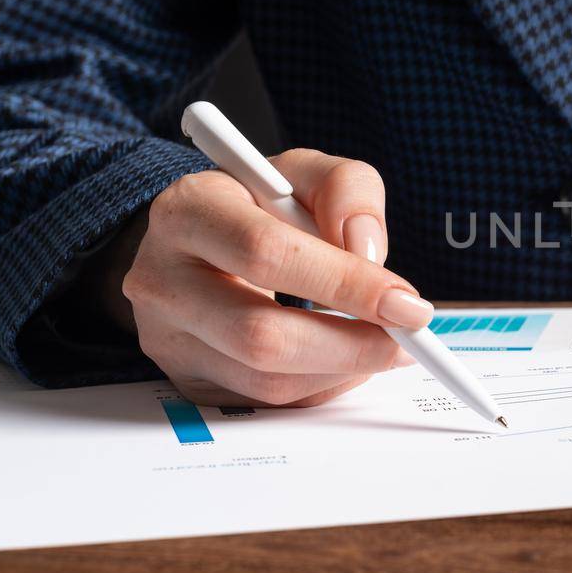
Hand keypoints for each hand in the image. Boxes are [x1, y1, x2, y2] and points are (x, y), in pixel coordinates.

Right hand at [117, 150, 432, 407]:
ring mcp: (168, 337)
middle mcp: (163, 278)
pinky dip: (320, 386)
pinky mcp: (187, 379)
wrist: (196, 241)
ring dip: (342, 371)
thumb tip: (368, 252)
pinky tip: (345, 358)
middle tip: (407, 340)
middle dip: (351, 345)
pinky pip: (265, 400)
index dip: (344, 283)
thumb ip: (348, 189)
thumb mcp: (304, 172)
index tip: (406, 303)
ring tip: (384, 346)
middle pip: (260, 334)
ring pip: (265, 380)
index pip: (267, 252)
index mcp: (188, 211)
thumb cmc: (256, 205)